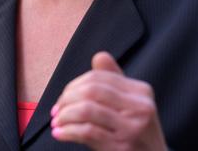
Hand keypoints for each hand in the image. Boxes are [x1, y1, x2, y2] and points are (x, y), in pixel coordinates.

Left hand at [51, 52, 166, 150]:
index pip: (98, 77)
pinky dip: (68, 131)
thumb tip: (99, 57)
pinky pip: (87, 131)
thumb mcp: (131, 105)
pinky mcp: (122, 146)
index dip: (74, 85)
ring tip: (57, 122)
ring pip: (86, 109)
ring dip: (65, 115)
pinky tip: (60, 134)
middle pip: (91, 90)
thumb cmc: (138, 134)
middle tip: (56, 111)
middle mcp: (140, 107)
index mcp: (141, 91)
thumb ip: (115, 81)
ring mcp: (132, 128)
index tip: (63, 98)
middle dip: (67, 99)